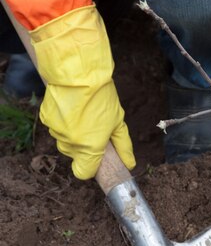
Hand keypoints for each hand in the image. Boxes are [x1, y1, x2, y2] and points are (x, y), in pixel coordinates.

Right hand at [30, 5, 134, 177]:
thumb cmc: (102, 97)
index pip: (82, 173)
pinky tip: (70, 107)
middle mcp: (70, 143)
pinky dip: (62, 121)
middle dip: (83, 146)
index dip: (89, 167)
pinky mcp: (46, 119)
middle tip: (92, 126)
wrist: (78, 71)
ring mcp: (56, 132)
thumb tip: (130, 164)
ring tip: (82, 113)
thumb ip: (123, 146)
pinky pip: (55, 127)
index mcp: (89, 148)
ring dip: (72, 133)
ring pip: (64, 141)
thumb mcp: (118, 122)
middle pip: (75, 155)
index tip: (95, 157)